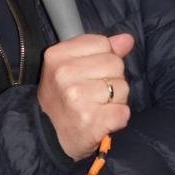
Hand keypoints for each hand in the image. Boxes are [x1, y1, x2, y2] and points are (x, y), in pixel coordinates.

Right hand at [38, 33, 133, 159]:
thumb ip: (99, 49)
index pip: (102, 43)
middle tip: (93, 92)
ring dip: (115, 99)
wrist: (48, 135)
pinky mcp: (91, 121)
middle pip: (115, 63)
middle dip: (111, 78)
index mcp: (57, 55)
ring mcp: (77, 98)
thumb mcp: (70, 65)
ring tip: (96, 106)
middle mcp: (64, 74)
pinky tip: (101, 120)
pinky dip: (117, 118)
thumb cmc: (62, 97)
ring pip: (122, 87)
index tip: (89, 72)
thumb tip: (126, 39)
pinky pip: (123, 111)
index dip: (103, 57)